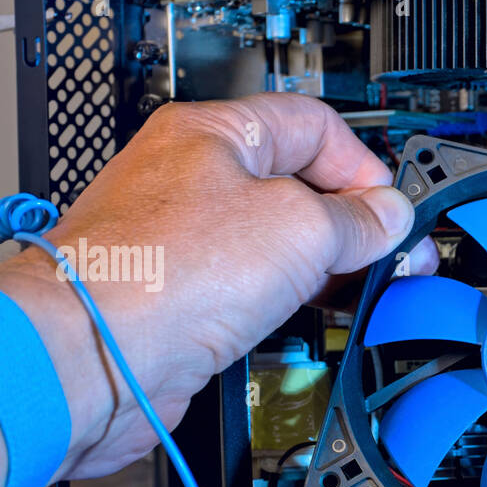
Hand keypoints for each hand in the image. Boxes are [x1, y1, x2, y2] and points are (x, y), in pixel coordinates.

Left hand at [0, 92, 437, 478]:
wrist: (91, 358)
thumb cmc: (158, 278)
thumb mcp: (298, 229)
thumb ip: (357, 220)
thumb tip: (389, 218)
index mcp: (212, 134)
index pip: (313, 127)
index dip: (365, 168)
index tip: (395, 213)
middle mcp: (192, 181)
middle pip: (297, 187)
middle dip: (352, 223)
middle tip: (391, 257)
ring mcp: (183, 242)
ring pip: (275, 243)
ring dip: (323, 268)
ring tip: (360, 291)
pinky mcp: (180, 299)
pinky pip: (249, 289)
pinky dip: (286, 301)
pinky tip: (308, 318)